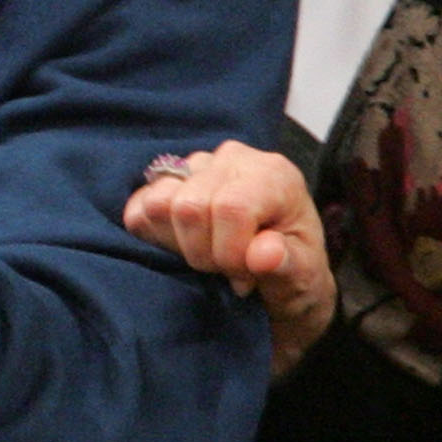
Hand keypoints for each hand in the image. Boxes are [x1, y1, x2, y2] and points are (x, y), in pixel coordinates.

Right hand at [122, 141, 333, 375]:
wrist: (278, 278)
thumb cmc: (294, 276)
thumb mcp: (305, 281)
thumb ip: (288, 266)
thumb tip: (263, 253)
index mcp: (274, 176)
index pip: (230, 207)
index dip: (230, 253)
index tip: (244, 279)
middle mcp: (232, 160)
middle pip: (189, 206)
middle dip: (203, 253)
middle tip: (225, 271)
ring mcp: (194, 167)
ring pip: (157, 203)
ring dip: (177, 244)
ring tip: (206, 257)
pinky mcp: (164, 182)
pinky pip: (136, 208)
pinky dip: (153, 237)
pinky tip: (184, 247)